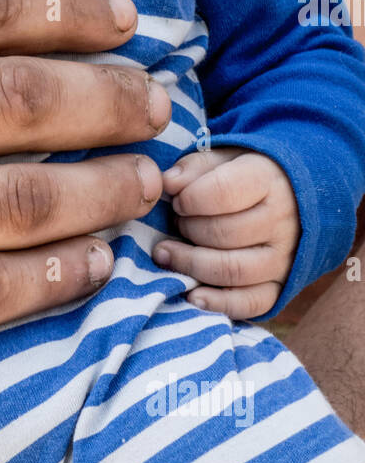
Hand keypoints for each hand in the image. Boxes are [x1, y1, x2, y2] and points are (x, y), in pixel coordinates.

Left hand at [152, 147, 300, 318]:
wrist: (296, 198)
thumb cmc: (248, 176)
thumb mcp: (225, 159)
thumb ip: (195, 167)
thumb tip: (168, 182)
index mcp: (269, 180)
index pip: (222, 193)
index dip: (189, 199)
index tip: (178, 201)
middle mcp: (282, 221)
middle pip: (224, 234)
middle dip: (187, 230)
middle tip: (176, 224)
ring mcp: (284, 257)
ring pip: (233, 270)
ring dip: (191, 265)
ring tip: (166, 254)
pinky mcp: (281, 286)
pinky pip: (251, 303)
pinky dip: (218, 303)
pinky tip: (192, 295)